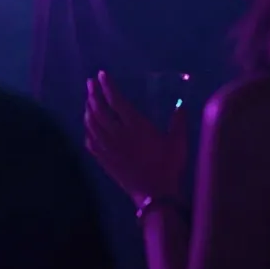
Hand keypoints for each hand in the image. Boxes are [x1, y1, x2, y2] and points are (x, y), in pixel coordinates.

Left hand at [84, 71, 187, 204]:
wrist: (155, 194)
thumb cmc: (169, 165)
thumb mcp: (178, 142)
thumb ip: (179, 122)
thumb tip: (182, 105)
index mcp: (135, 126)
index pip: (116, 100)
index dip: (107, 86)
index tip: (102, 75)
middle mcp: (117, 134)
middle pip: (98, 109)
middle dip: (92, 93)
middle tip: (90, 83)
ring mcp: (108, 147)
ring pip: (91, 124)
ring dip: (88, 109)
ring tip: (88, 100)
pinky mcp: (104, 159)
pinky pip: (90, 140)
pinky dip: (87, 129)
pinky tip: (88, 125)